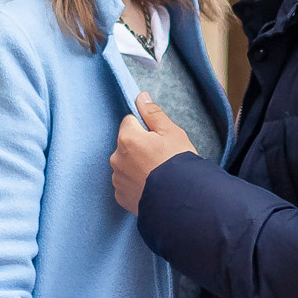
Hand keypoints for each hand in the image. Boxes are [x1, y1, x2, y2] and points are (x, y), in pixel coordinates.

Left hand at [111, 94, 194, 211]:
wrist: (181, 200)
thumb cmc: (179, 163)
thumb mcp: (172, 132)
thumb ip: (153, 113)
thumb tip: (141, 97)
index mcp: (127, 138)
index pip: (130, 122)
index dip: (145, 128)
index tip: (158, 139)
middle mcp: (116, 158)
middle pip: (126, 144)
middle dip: (139, 147)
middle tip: (161, 157)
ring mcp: (117, 179)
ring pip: (125, 164)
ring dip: (136, 166)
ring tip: (157, 174)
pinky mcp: (121, 197)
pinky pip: (126, 183)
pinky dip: (136, 184)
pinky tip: (151, 187)